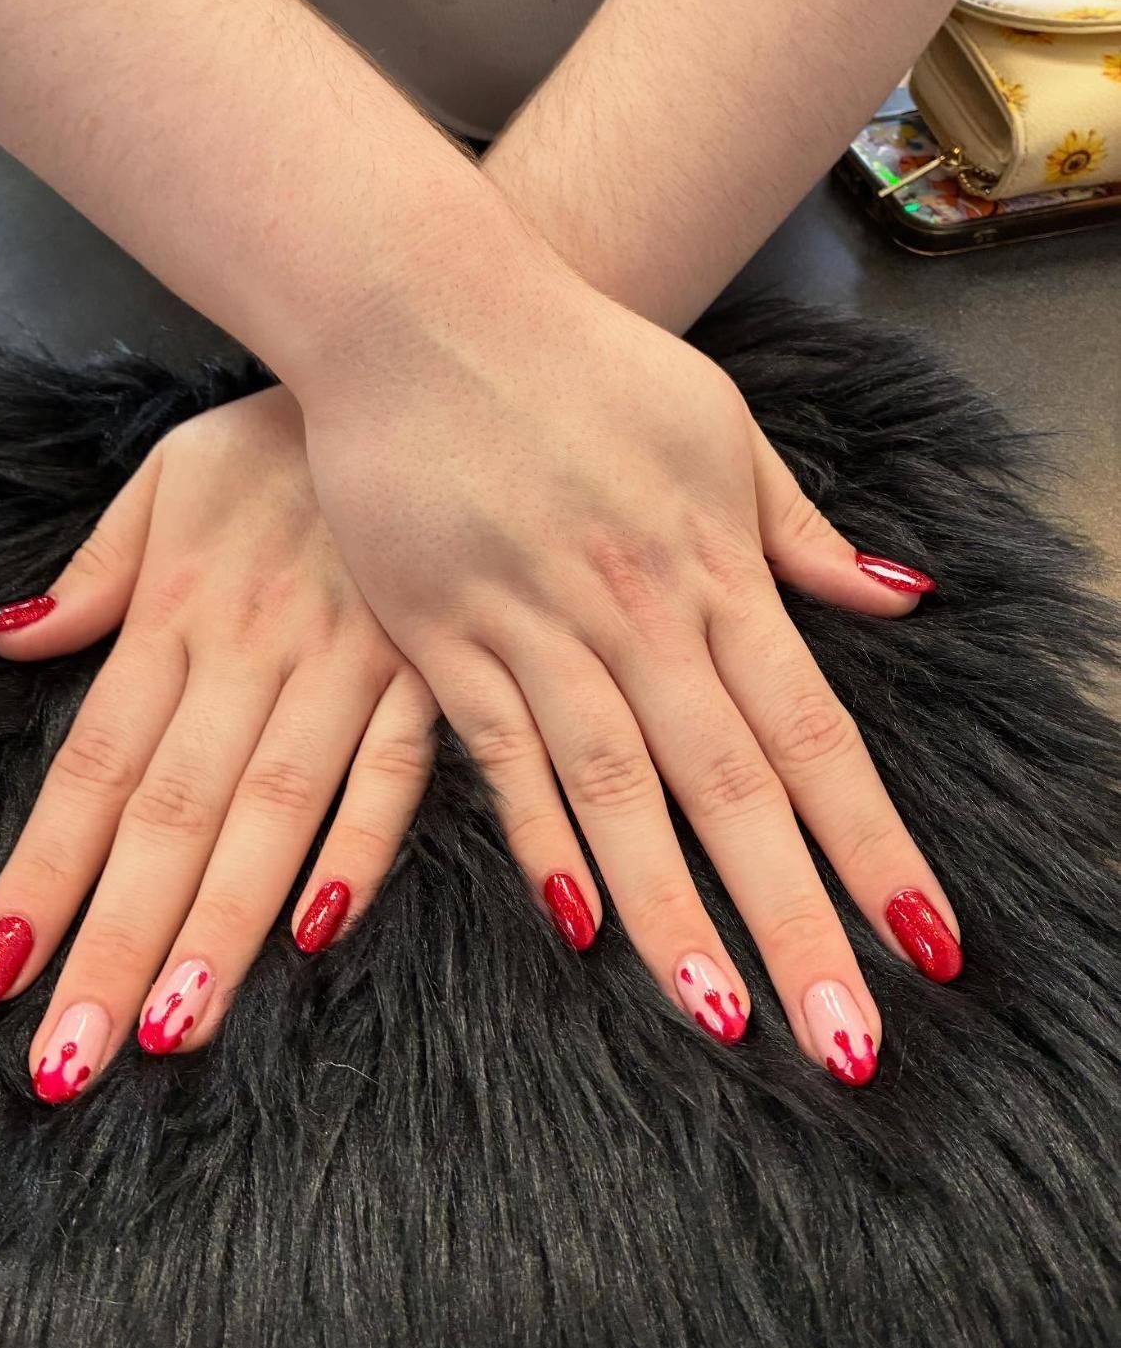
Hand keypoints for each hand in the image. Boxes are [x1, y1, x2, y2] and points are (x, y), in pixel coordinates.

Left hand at [0, 387, 435, 1101]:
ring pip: (274, 806)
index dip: (45, 872)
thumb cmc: (285, 441)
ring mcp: (348, 661)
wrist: (422, 372)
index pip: (97, 764)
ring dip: (225, 919)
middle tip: (73, 1058)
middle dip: (119, 939)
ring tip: (175, 1026)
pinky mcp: (433, 669)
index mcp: (181, 608)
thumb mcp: (169, 478)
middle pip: (174, 811)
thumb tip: (6, 643)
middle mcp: (253, 649)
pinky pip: (398, 764)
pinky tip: (324, 925)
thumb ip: (97, 575)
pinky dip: (361, 838)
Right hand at [299, 267, 962, 1084]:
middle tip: (842, 1039)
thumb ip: (800, 530)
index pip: (815, 732)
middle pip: (732, 785)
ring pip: (621, 789)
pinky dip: (542, 836)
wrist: (424, 308)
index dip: (872, 843)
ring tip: (723, 1016)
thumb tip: (898, 598)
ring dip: (675, 910)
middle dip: (793, 918)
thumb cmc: (582, 361)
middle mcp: (642, 608)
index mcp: (717, 564)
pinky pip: (501, 753)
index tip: (922, 940)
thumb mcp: (720, 426)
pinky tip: (578, 926)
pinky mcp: (445, 634)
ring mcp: (538, 623)